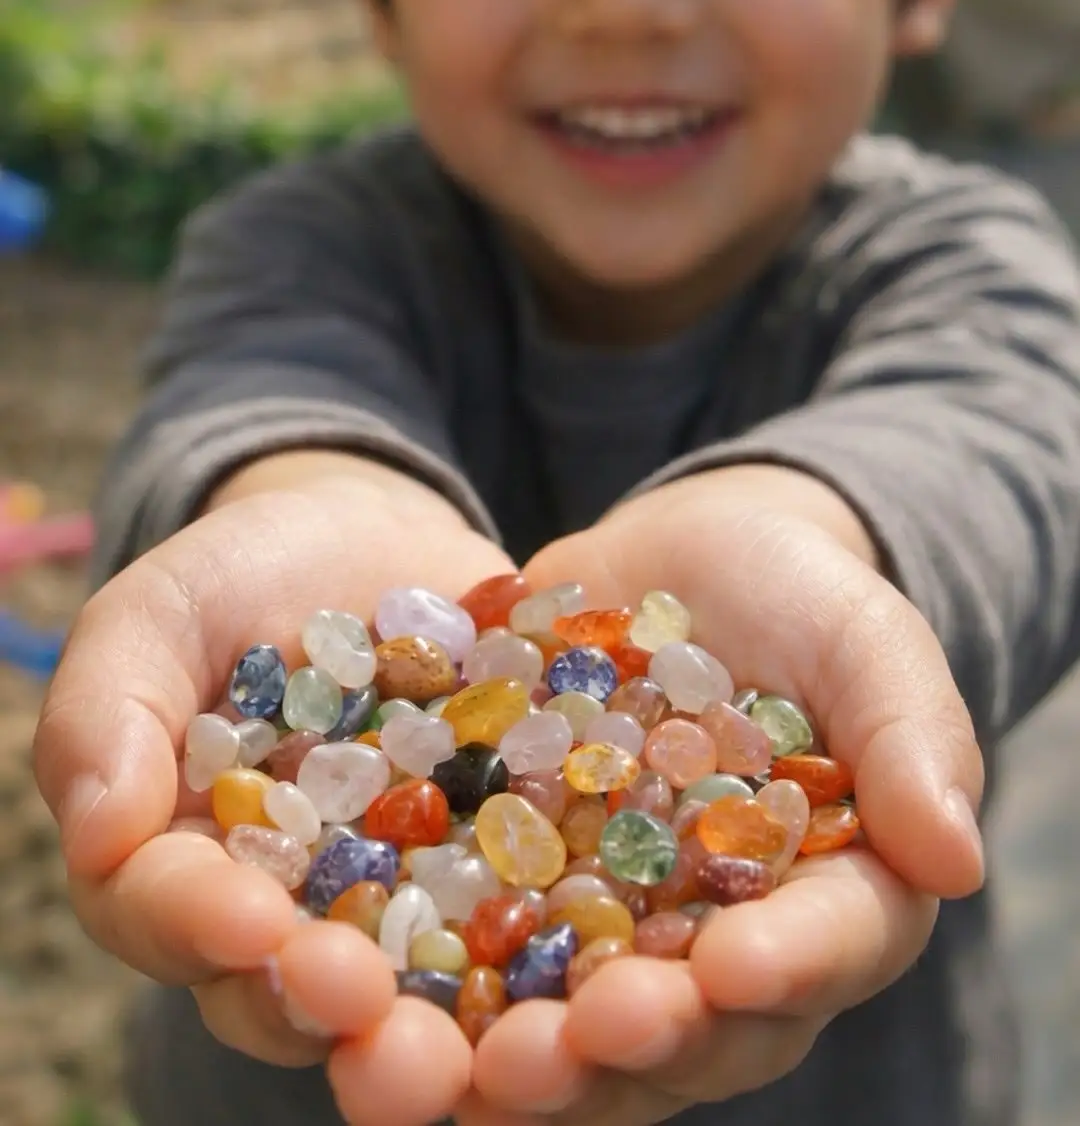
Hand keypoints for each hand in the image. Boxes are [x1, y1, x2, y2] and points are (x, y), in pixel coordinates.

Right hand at [33, 463, 516, 1125]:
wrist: (377, 540)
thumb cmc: (250, 571)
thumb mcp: (167, 607)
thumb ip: (112, 703)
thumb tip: (95, 831)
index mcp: (192, 862)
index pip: (173, 915)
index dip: (200, 926)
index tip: (249, 921)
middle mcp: (300, 910)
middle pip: (299, 991)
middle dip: (329, 1007)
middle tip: (363, 1002)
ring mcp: (413, 899)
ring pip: (426, 992)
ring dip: (461, 1030)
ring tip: (500, 1037)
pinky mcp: (510, 866)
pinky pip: (540, 917)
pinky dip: (573, 945)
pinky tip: (616, 954)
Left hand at [460, 465, 984, 1125]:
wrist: (680, 560)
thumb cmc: (797, 596)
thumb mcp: (865, 640)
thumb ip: (912, 735)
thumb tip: (959, 862)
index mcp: (827, 893)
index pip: (823, 949)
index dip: (784, 969)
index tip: (730, 970)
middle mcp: (719, 939)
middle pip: (692, 1027)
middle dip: (632, 1047)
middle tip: (565, 1049)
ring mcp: (614, 923)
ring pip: (579, 1022)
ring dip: (524, 1056)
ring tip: (462, 1066)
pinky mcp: (519, 883)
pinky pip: (479, 949)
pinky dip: (435, 983)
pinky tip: (378, 988)